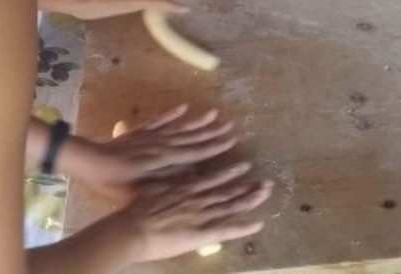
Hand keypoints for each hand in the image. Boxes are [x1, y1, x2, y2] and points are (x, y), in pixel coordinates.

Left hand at [59, 106, 236, 198]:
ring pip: (180, 127)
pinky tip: (183, 107)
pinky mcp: (140, 131)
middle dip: (212, 133)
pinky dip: (171, 114)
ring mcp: (151, 135)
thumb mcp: (142, 190)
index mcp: (164, 160)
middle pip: (192, 138)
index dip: (213, 148)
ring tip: (214, 113)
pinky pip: (160, 120)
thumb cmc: (114, 183)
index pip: (195, 153)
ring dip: (197, 121)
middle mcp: (162, 144)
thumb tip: (192, 174)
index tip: (231, 141)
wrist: (91, 162)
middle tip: (231, 126)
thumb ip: (167, 181)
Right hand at [115, 161, 271, 261]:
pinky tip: (258, 224)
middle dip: (248, 187)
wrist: (134, 227)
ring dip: (250, 200)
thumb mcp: (152, 184)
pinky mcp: (202, 234)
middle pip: (228, 192)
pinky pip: (227, 230)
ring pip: (232, 207)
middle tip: (266, 182)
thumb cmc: (138, 205)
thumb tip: (175, 168)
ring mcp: (202, 215)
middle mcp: (199, 198)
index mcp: (187, 187)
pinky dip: (243, 227)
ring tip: (266, 194)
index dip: (231, 173)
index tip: (245, 166)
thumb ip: (166, 177)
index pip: (215, 179)